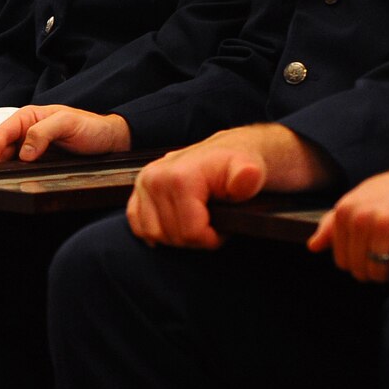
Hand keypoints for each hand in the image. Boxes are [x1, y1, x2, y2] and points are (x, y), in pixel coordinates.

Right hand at [0, 106, 130, 164]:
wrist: (110, 142)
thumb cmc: (91, 127)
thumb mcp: (68, 123)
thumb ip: (44, 132)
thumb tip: (24, 152)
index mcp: (29, 117)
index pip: (3, 131)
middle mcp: (27, 132)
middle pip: (2, 147)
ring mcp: (33, 149)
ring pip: (10, 160)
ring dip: (2, 169)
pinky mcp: (40, 163)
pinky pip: (22, 169)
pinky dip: (15, 175)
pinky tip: (12, 182)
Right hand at [124, 123, 330, 249]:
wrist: (231, 151)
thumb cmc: (240, 164)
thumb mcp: (251, 169)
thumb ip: (248, 176)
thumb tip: (247, 176)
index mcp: (178, 176)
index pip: (189, 233)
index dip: (211, 237)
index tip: (223, 225)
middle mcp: (155, 177)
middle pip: (171, 235)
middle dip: (195, 237)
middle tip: (212, 222)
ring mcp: (144, 183)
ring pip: (153, 234)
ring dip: (177, 235)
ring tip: (197, 221)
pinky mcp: (138, 189)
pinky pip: (137, 223)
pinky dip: (155, 230)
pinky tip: (174, 224)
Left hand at [308, 157, 388, 282]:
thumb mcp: (368, 199)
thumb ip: (336, 222)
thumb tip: (313, 247)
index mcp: (348, 207)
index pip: (340, 259)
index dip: (360, 262)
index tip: (377, 251)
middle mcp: (362, 214)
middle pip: (358, 269)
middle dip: (376, 270)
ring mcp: (386, 222)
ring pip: (378, 272)